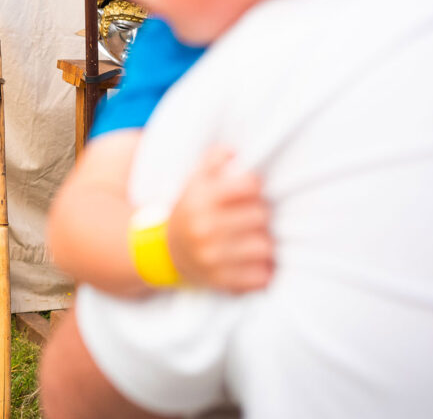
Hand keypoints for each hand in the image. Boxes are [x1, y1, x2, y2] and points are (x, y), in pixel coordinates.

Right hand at [167, 146, 273, 292]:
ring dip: (264, 243)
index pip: (250, 185)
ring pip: (265, 246)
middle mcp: (204, 227)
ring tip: (252, 240)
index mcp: (199, 198)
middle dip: (260, 215)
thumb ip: (214, 159)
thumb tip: (235, 152)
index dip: (253, 187)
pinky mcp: (221, 281)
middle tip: (251, 218)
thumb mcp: (194, 180)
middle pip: (262, 215)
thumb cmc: (191, 210)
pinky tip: (250, 263)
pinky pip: (261, 276)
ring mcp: (212, 256)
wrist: (166, 253)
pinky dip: (261, 270)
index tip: (248, 192)